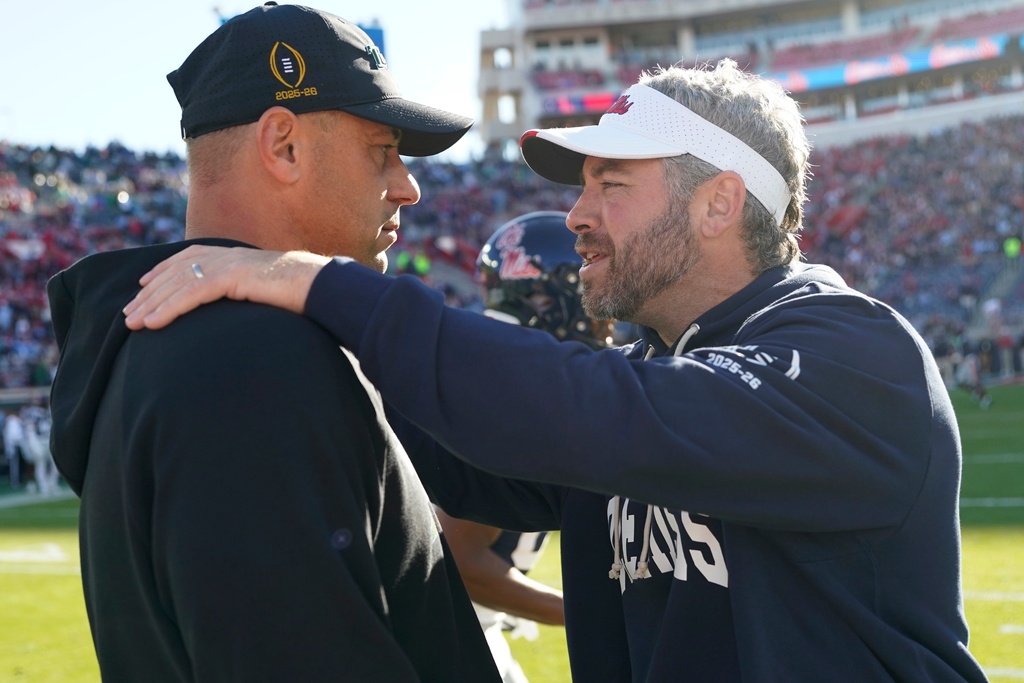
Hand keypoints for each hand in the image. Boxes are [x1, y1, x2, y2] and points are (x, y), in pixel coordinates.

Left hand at [122, 245, 330, 329]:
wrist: (321, 285)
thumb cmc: (301, 293)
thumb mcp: (267, 289)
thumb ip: (249, 290)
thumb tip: (243, 303)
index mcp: (234, 256)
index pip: (188, 258)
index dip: (163, 270)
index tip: (143, 285)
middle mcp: (226, 255)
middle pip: (176, 271)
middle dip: (149, 293)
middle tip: (128, 313)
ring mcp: (228, 264)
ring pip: (178, 284)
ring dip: (152, 304)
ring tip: (133, 323)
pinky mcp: (231, 278)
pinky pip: (191, 294)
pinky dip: (168, 309)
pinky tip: (153, 323)